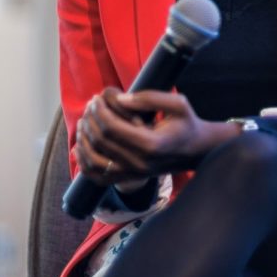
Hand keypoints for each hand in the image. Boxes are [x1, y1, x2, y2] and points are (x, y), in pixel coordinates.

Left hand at [74, 88, 231, 184]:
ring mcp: (133, 174)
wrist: (197, 150)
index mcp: (151, 144)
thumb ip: (149, 98)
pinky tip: (80, 147)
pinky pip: (98, 177)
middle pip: (101, 141)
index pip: (112, 127)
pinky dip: (84, 163)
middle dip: (91, 120)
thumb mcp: (178, 104)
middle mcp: (140, 163)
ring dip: (83, 140)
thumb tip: (118, 98)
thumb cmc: (187, 124)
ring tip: (83, 122)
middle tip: (90, 105)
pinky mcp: (129, 178)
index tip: (97, 98)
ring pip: (94, 161)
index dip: (99, 111)